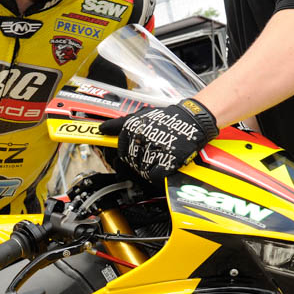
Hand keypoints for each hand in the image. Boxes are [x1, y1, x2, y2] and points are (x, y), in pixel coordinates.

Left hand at [98, 97, 218, 182]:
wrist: (192, 120)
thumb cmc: (167, 119)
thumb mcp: (141, 116)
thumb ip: (119, 124)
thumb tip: (102, 129)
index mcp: (130, 129)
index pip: (121, 152)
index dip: (127, 156)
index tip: (136, 155)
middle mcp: (139, 140)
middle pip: (131, 163)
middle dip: (139, 162)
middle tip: (152, 154)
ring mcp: (152, 152)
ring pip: (141, 171)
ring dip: (150, 168)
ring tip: (160, 157)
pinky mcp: (165, 163)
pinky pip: (154, 176)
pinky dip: (158, 174)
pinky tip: (164, 165)